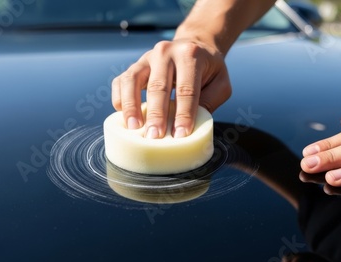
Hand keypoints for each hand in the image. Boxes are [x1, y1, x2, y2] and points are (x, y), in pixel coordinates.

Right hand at [112, 39, 230, 137]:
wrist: (194, 46)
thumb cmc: (209, 70)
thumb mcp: (221, 83)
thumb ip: (211, 101)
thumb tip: (193, 123)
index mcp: (190, 55)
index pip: (186, 89)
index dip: (183, 114)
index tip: (180, 135)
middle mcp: (165, 52)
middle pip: (158, 86)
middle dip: (156, 114)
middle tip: (155, 137)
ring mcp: (146, 58)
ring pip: (132, 80)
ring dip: (131, 106)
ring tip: (134, 128)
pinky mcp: (135, 66)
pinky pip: (120, 81)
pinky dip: (119, 98)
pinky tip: (122, 115)